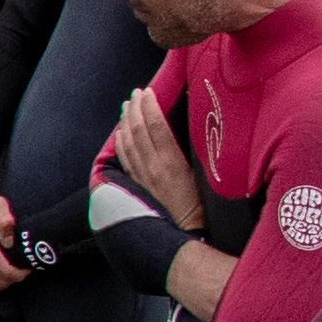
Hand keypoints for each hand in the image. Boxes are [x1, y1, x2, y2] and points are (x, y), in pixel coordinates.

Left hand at [108, 87, 206, 230]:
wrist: (186, 230)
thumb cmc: (201, 202)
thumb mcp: (202, 173)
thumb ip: (190, 151)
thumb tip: (185, 127)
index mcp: (171, 161)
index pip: (155, 126)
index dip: (150, 106)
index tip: (148, 91)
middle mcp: (152, 166)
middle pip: (138, 130)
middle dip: (136, 108)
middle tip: (136, 93)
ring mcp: (142, 175)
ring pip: (128, 142)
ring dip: (125, 121)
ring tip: (126, 106)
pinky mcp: (137, 183)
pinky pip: (124, 158)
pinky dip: (120, 141)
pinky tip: (120, 132)